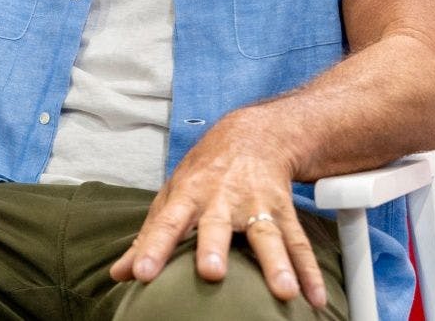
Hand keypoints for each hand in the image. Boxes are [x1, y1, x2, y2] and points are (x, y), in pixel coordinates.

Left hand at [108, 110, 327, 308]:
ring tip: (284, 292)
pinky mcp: (284, 211)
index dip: (152, 248)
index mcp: (189, 196)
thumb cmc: (204, 173)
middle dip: (214, 248)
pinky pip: (298, 243)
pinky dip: (310, 271)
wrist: (252, 136)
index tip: (141, 274)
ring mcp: (256, 204)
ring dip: (276, 264)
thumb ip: (148, 236)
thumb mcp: (172, 196)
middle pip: (217, 225)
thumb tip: (119, 274)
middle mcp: (222, 199)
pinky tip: (315, 298)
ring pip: (267, 234)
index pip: (166, 223)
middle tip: (210, 273)